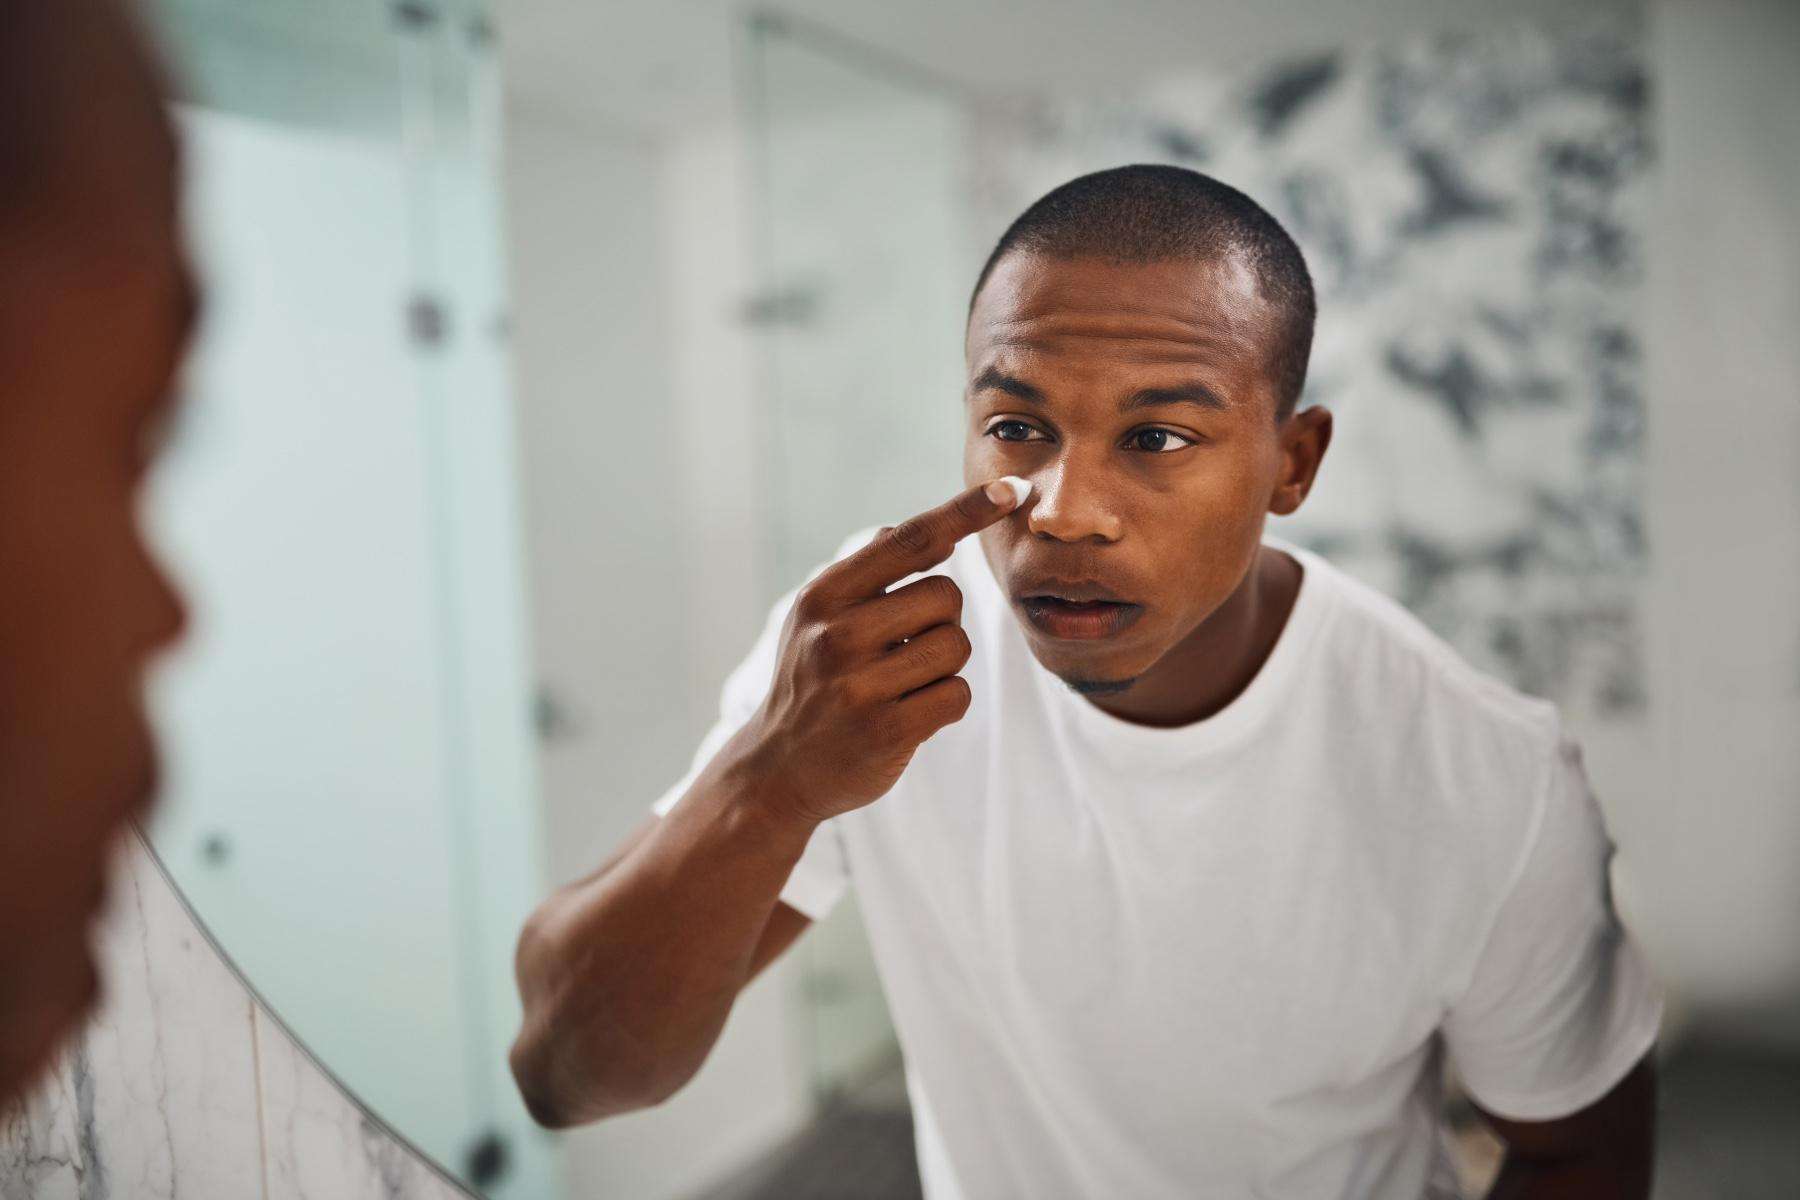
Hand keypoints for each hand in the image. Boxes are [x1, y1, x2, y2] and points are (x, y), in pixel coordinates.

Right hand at [739, 479, 1026, 824]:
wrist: (778, 769)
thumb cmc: (812, 681)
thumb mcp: (817, 618)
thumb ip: (866, 574)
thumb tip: (920, 531)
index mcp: (824, 595)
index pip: (910, 541)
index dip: (966, 512)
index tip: (1013, 490)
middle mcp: (836, 634)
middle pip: (946, 595)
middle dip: (942, 619)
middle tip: (905, 649)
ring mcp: (859, 685)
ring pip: (956, 645)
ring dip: (944, 665)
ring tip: (902, 683)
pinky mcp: (886, 731)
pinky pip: (958, 694)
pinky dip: (947, 702)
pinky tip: (910, 713)